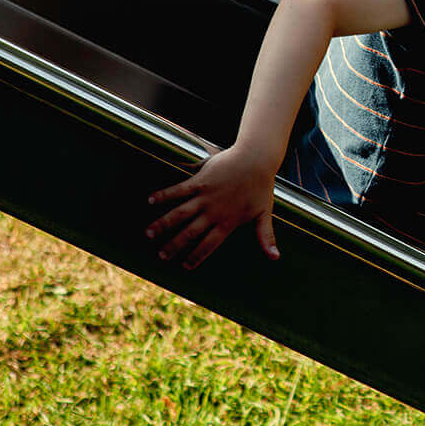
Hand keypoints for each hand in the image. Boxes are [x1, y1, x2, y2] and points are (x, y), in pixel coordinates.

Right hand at [145, 145, 280, 268]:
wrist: (256, 159)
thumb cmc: (261, 187)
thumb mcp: (264, 214)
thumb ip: (266, 237)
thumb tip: (275, 258)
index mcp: (227, 222)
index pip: (208, 245)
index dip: (196, 256)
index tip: (184, 266)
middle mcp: (213, 212)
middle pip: (189, 233)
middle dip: (174, 245)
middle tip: (161, 255)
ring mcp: (205, 196)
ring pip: (179, 214)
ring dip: (163, 224)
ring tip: (149, 233)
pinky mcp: (200, 180)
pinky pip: (178, 190)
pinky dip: (164, 195)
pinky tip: (150, 200)